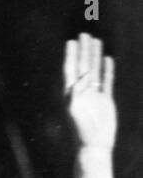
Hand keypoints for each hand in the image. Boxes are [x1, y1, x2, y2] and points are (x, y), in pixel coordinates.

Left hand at [64, 33, 115, 152]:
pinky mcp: (105, 99)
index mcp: (71, 93)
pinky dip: (107, 69)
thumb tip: (82, 76)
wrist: (94, 143)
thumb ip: (77, 93)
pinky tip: (107, 59)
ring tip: (96, 41)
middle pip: (82, 65)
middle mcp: (81, 90)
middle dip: (83, 50)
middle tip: (84, 34)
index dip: (70, 55)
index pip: (70, 69)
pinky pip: (106, 80)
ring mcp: (94, 93)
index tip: (71, 41)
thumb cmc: (81, 129)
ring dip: (94, 56)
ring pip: (94, 70)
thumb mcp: (76, 110)